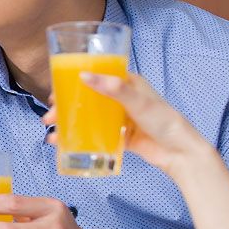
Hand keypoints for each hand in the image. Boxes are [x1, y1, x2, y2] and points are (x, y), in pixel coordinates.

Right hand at [41, 72, 211, 177]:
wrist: (180, 153)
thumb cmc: (164, 121)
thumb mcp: (137, 101)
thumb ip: (113, 88)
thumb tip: (84, 76)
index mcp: (126, 83)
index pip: (94, 77)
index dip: (72, 83)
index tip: (55, 92)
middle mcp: (120, 99)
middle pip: (86, 99)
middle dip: (65, 108)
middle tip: (49, 117)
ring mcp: (118, 118)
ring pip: (87, 118)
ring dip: (68, 124)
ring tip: (53, 134)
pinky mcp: (119, 136)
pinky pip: (94, 135)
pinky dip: (79, 139)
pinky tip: (65, 145)